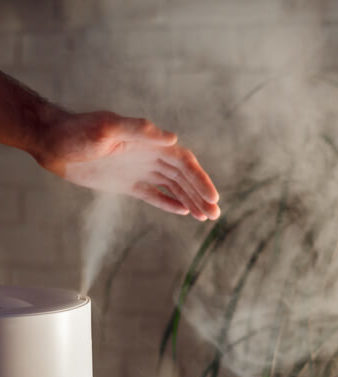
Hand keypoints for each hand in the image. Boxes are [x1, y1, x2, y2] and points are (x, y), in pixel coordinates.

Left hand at [36, 111, 219, 220]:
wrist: (51, 142)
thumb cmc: (76, 131)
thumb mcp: (107, 128)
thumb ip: (139, 131)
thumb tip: (174, 139)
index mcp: (149, 143)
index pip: (183, 163)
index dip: (200, 179)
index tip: (213, 197)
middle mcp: (148, 156)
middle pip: (183, 178)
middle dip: (201, 195)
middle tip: (216, 215)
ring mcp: (138, 170)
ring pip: (172, 188)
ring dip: (190, 201)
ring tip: (205, 218)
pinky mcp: (126, 183)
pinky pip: (153, 195)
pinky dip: (169, 203)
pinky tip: (183, 212)